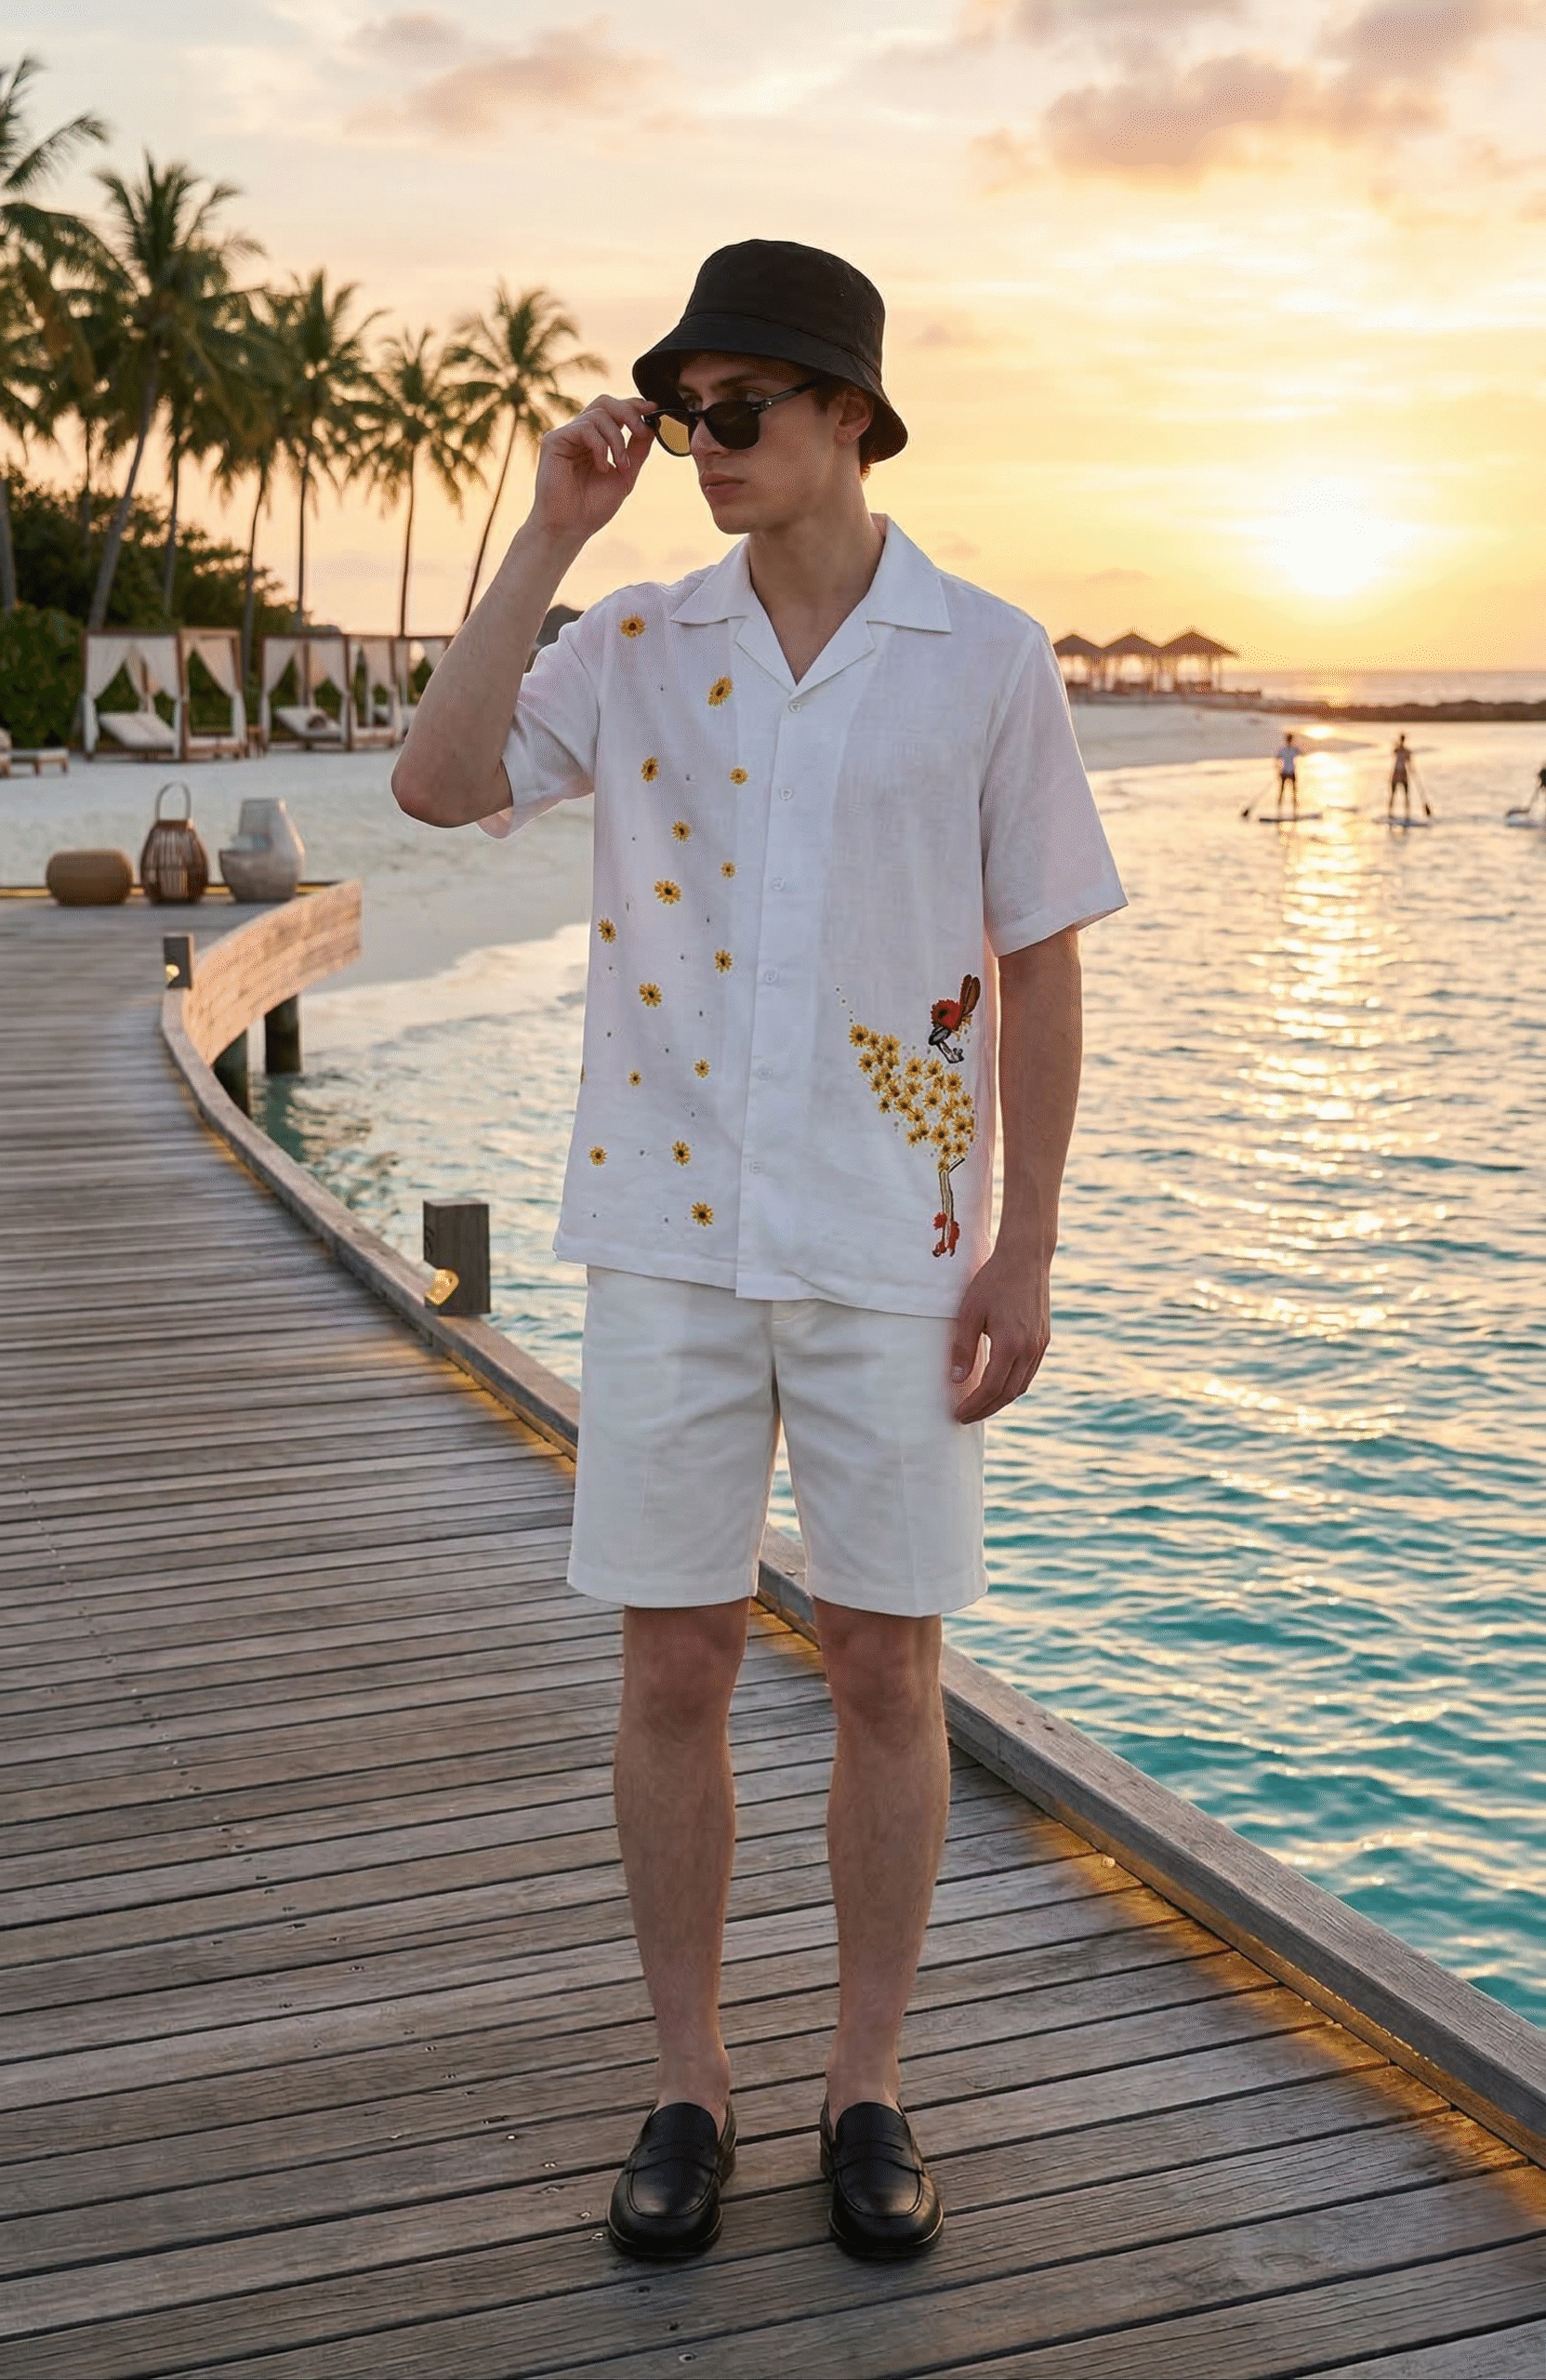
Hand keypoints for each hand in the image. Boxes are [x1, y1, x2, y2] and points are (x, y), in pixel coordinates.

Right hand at [530, 395, 655, 544]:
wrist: (570, 528)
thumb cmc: (593, 508)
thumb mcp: (625, 476)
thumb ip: (637, 451)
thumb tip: (653, 427)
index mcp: (594, 441)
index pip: (613, 411)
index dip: (633, 405)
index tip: (653, 408)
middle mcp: (579, 434)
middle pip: (605, 402)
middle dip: (628, 412)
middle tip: (641, 431)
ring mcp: (566, 436)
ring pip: (599, 414)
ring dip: (617, 439)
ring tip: (621, 465)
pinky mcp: (554, 440)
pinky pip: (585, 427)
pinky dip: (601, 446)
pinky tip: (602, 466)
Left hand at [949, 1244, 1051, 1423]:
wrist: (1025, 1259)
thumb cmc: (992, 1281)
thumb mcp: (970, 1312)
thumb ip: (963, 1347)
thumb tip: (957, 1379)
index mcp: (1010, 1344)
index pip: (991, 1388)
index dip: (974, 1405)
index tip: (958, 1414)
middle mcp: (1029, 1349)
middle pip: (1008, 1393)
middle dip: (986, 1409)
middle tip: (966, 1417)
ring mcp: (1040, 1345)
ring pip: (1021, 1385)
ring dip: (1001, 1400)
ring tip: (981, 1406)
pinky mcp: (1044, 1339)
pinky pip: (1029, 1372)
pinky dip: (1013, 1385)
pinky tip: (999, 1385)